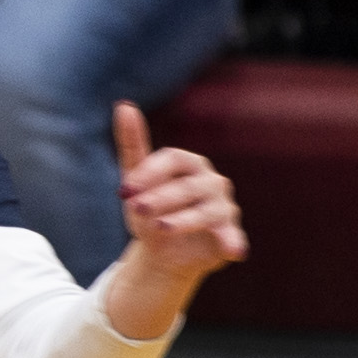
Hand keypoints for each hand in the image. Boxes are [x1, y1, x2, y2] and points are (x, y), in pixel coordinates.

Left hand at [100, 102, 246, 340]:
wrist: (162, 253)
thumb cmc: (150, 210)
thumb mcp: (136, 182)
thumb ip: (132, 144)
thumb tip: (123, 105)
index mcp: (189, 163)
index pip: (174, 159)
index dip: (150, 172)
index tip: (125, 189)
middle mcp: (211, 181)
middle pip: (189, 185)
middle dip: (161, 197)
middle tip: (136, 208)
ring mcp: (223, 206)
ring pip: (208, 210)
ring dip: (184, 219)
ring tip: (160, 228)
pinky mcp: (230, 233)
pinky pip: (233, 235)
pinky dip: (233, 241)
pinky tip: (232, 251)